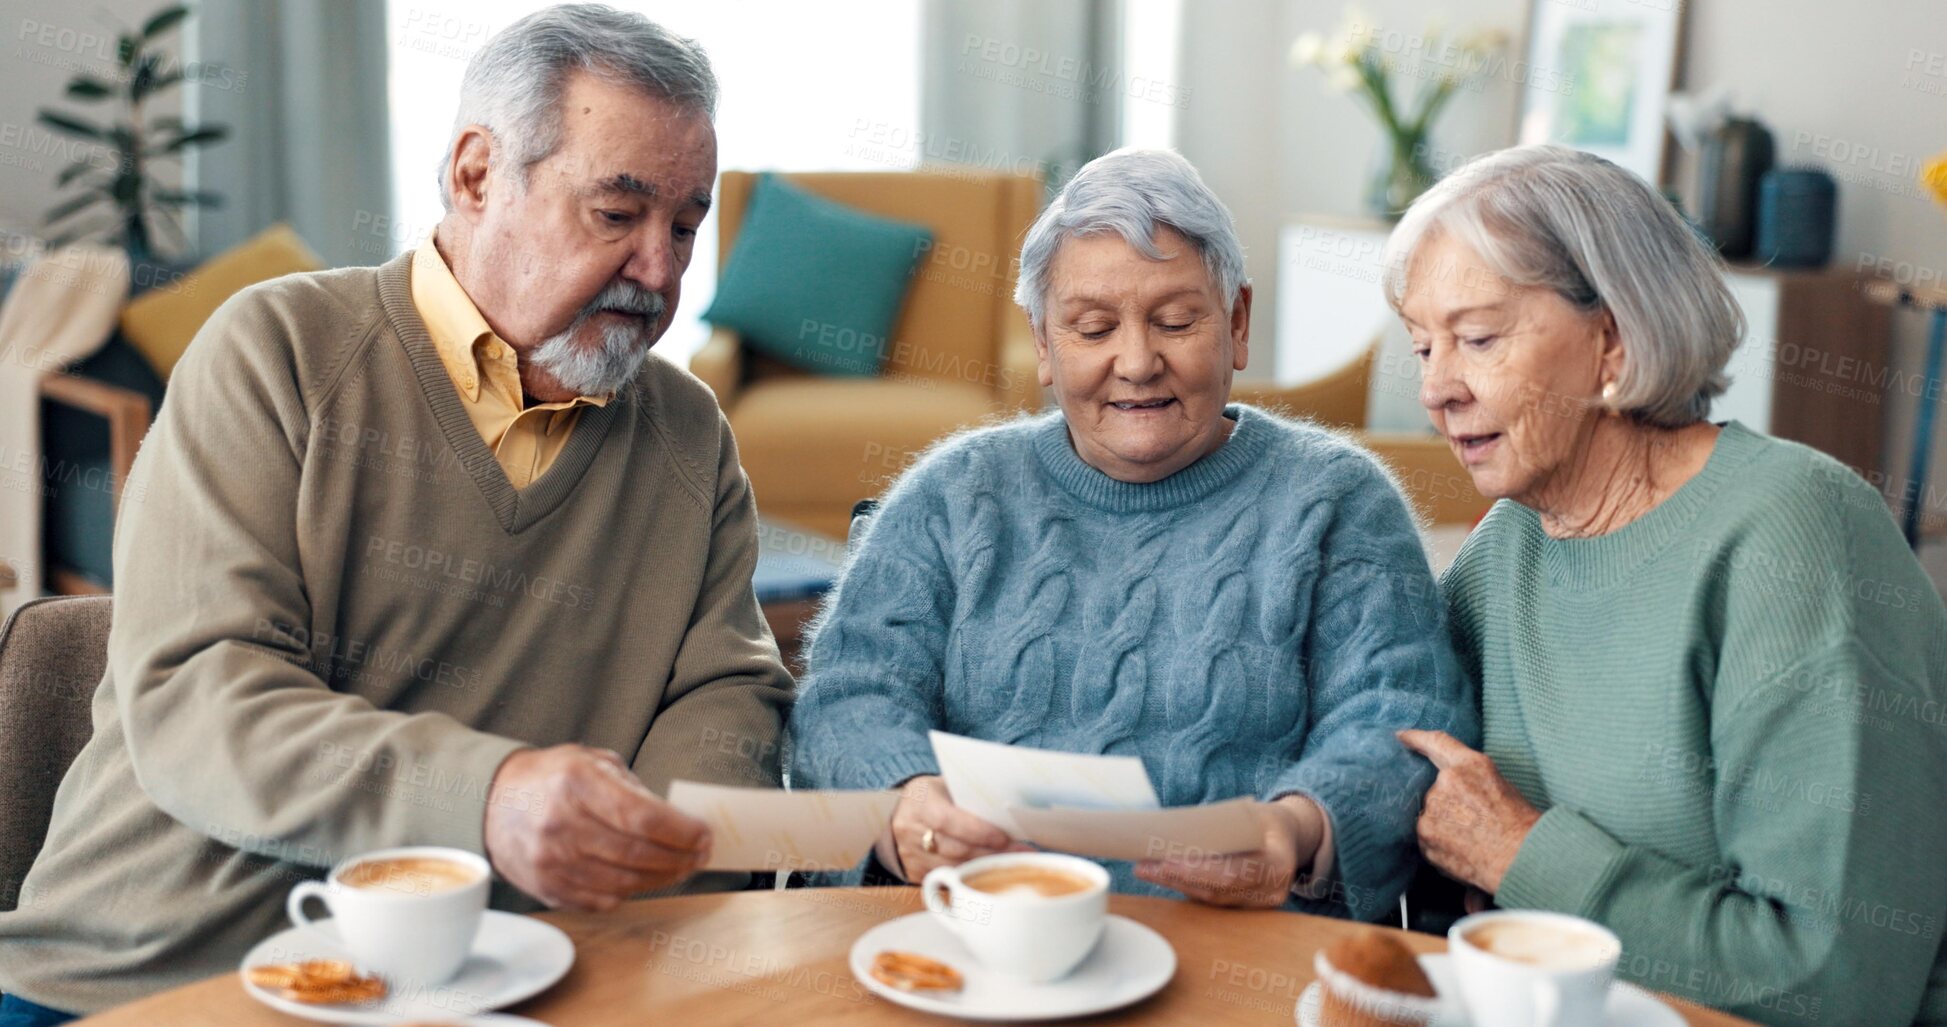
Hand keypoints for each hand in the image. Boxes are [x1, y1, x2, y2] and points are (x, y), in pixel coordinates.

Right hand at [484, 745, 710, 910]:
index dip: (682, 831)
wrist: (492, 800)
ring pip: (623, 883)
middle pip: (637, 854)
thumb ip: (633, 788)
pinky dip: (630, 893)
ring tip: (680, 868)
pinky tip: (644, 879)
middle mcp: (560, 823)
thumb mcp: (591, 761)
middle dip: (680, 857)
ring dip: (661, 878)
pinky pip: (600, 901)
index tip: (704, 834)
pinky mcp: (545, 887)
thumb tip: (678, 820)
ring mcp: (550, 860)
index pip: (642, 817)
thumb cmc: (551, 778)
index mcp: (576, 783)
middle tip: (701, 855)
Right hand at [878, 775, 1021, 881]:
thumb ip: (968, 798)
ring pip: (953, 867)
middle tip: (1021, 851)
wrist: (896, 813)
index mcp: (918, 803)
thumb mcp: (945, 787)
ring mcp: (910, 855)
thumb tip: (1007, 809)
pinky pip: (947, 879)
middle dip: (991, 852)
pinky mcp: (914, 873)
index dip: (977, 831)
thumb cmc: (931, 796)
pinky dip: (971, 876)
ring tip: (1013, 862)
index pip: (948, 820)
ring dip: (986, 866)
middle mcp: (910, 831)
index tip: (1004, 837)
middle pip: (955, 848)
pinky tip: (991, 872)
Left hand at [1134, 795, 1324, 907]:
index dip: (1197, 871)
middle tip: (1145, 865)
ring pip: (1209, 897)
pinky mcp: (1245, 907)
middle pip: (1216, 890)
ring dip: (1175, 883)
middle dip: (1176, 878)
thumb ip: (1224, 824)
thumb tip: (1177, 825)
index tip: (1167, 862)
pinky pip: (1211, 898)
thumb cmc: (1265, 821)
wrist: (1286, 838)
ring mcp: (1260, 904)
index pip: (1232, 873)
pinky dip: (1185, 886)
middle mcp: (1272, 891)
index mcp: (1279, 864)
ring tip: (1146, 868)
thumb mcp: (1252, 813)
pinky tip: (1163, 875)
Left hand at [1397, 730, 1539, 894]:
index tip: (1401, 737)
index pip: (1436, 742)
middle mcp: (1446, 782)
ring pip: (1430, 816)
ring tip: (1472, 840)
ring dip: (1444, 827)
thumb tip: (1446, 782)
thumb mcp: (1501, 785)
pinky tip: (1464, 852)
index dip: (1416, 738)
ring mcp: (1432, 809)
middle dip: (1448, 806)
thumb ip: (1469, 778)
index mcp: (1470, 765)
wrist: (1523, 857)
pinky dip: (1441, 846)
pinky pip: (1428, 839)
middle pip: (1434, 790)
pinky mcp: (1425, 834)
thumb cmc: (1521, 825)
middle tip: (1473, 824)